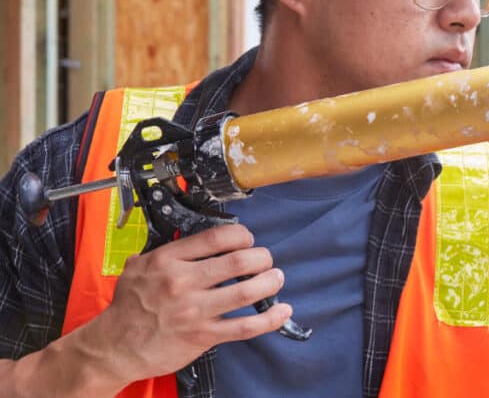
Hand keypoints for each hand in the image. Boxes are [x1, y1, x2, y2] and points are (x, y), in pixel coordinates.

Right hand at [81, 224, 291, 386]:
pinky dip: (270, 318)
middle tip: (265, 260)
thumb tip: (194, 241)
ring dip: (270, 282)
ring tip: (276, 278)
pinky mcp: (202, 335)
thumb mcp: (138, 268)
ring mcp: (194, 311)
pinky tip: (281, 310)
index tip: (247, 240)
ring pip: (246, 291)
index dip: (241, 235)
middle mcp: (182, 283)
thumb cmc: (127, 308)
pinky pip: (245, 326)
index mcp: (167, 261)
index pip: (215, 238)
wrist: (113, 347)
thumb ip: (166, 252)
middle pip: (239, 261)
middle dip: (262, 258)